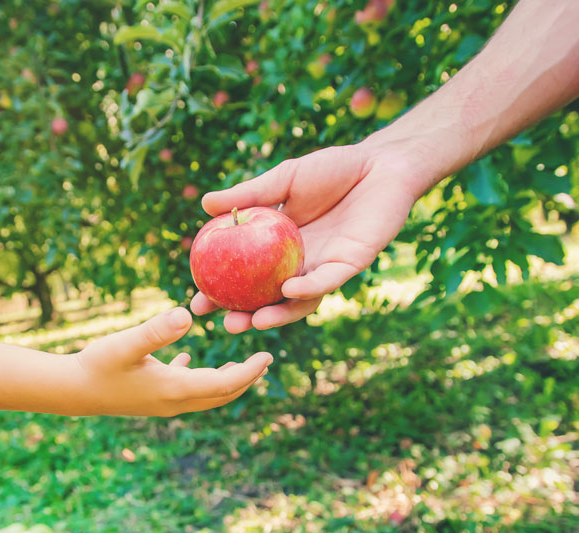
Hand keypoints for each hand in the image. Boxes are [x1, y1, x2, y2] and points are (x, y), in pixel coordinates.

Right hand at [75, 307, 271, 415]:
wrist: (71, 391)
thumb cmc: (96, 365)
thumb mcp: (125, 343)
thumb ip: (156, 330)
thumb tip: (187, 314)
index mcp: (174, 389)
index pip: (224, 385)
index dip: (249, 372)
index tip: (268, 355)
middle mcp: (173, 401)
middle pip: (221, 395)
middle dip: (246, 380)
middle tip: (266, 361)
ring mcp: (162, 401)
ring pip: (204, 395)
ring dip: (225, 382)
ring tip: (242, 367)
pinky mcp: (149, 397)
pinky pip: (182, 390)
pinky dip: (195, 378)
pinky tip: (188, 361)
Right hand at [191, 142, 422, 332]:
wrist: (381, 163)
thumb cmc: (333, 169)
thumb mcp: (283, 179)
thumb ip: (249, 194)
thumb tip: (205, 204)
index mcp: (278, 248)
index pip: (246, 276)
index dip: (223, 291)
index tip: (197, 302)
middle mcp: (300, 264)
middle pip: (269, 298)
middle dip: (246, 315)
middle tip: (223, 323)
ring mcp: (325, 267)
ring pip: (299, 301)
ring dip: (277, 315)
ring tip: (253, 321)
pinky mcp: (351, 264)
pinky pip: (327, 281)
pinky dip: (307, 290)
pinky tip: (288, 292)